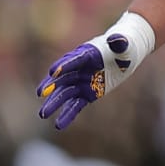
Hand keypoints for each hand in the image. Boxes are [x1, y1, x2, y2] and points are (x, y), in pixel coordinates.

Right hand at [37, 12, 156, 130]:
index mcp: (86, 54)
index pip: (73, 60)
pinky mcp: (86, 94)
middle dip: (51, 86)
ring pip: (64, 94)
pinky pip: (75, 106)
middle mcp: (79, 69)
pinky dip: (67, 115)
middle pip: (62, 78)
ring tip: (42, 114)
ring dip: (53, 103)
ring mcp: (81, 82)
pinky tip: (58, 125)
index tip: (52, 72)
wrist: (124, 55)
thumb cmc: (124, 46)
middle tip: (40, 93)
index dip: (63, 66)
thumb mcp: (125, 44)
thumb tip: (116, 40)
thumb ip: (120, 42)